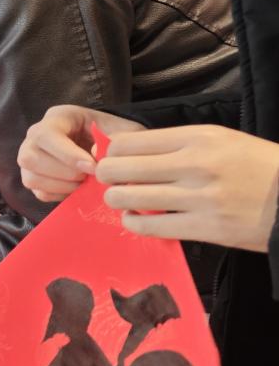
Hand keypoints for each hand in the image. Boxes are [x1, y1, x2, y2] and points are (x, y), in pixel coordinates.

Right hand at [18, 105, 144, 202]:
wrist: (109, 143)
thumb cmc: (113, 133)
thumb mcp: (123, 129)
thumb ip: (116, 139)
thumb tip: (94, 157)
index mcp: (57, 118)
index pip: (46, 135)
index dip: (67, 155)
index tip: (92, 167)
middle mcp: (35, 136)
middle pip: (29, 158)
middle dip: (62, 173)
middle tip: (88, 177)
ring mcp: (31, 158)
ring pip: (30, 178)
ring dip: (60, 186)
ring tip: (83, 184)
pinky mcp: (34, 178)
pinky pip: (38, 193)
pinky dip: (59, 195)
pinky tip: (76, 190)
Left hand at [97, 125, 278, 252]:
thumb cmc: (258, 167)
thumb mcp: (221, 140)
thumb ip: (177, 144)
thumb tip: (130, 150)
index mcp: (198, 137)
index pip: (129, 142)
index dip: (112, 152)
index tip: (112, 159)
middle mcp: (195, 164)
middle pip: (120, 168)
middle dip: (106, 176)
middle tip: (110, 181)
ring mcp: (199, 197)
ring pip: (128, 197)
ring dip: (117, 200)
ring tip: (122, 200)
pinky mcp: (206, 228)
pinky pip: (151, 226)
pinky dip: (134, 223)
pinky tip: (135, 219)